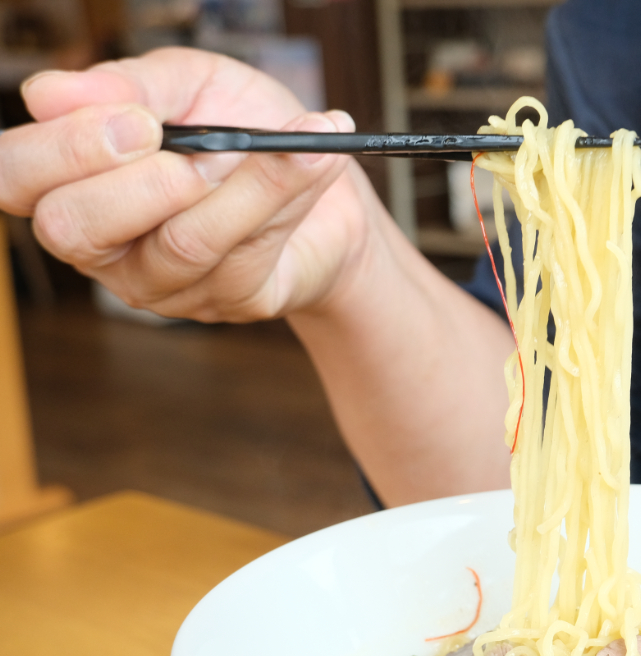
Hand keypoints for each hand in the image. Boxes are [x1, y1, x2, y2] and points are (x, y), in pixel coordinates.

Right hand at [0, 47, 379, 321]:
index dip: (64, 150)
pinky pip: (247, 254)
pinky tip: (317, 160)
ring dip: (246, 184)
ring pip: (182, 243)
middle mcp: (103, 243)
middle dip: (137, 183)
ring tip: (295, 141)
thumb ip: (130, 85)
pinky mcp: (226, 300)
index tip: (138, 121)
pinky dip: (287, 195)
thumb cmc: (243, 127)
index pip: (16, 178)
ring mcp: (162, 282)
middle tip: (196, 154)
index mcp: (71, 180)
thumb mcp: (190, 84)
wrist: (324, 174)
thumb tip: (49, 93)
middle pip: (72, 230)